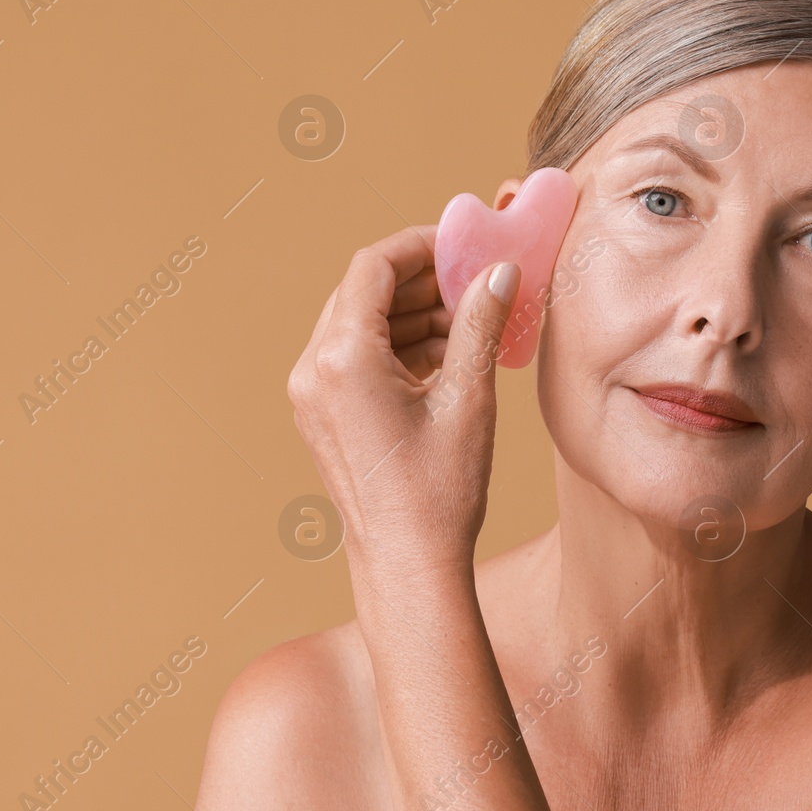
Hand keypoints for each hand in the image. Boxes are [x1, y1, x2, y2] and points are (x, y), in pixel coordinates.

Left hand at [287, 224, 522, 569]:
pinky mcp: (323, 415)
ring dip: (413, 312)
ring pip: (360, 323)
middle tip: (474, 278)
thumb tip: (499, 270)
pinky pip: (356, 356)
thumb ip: (479, 324)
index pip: (373, 266)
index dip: (421, 246)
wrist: (409, 566)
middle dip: (420, 279)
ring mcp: (312, 395)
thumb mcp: (469, 398)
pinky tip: (449, 351)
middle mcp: (313, 371)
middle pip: (363, 292)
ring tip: (471, 318)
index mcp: (341, 360)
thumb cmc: (438, 492)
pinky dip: (399, 344)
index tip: (464, 244)